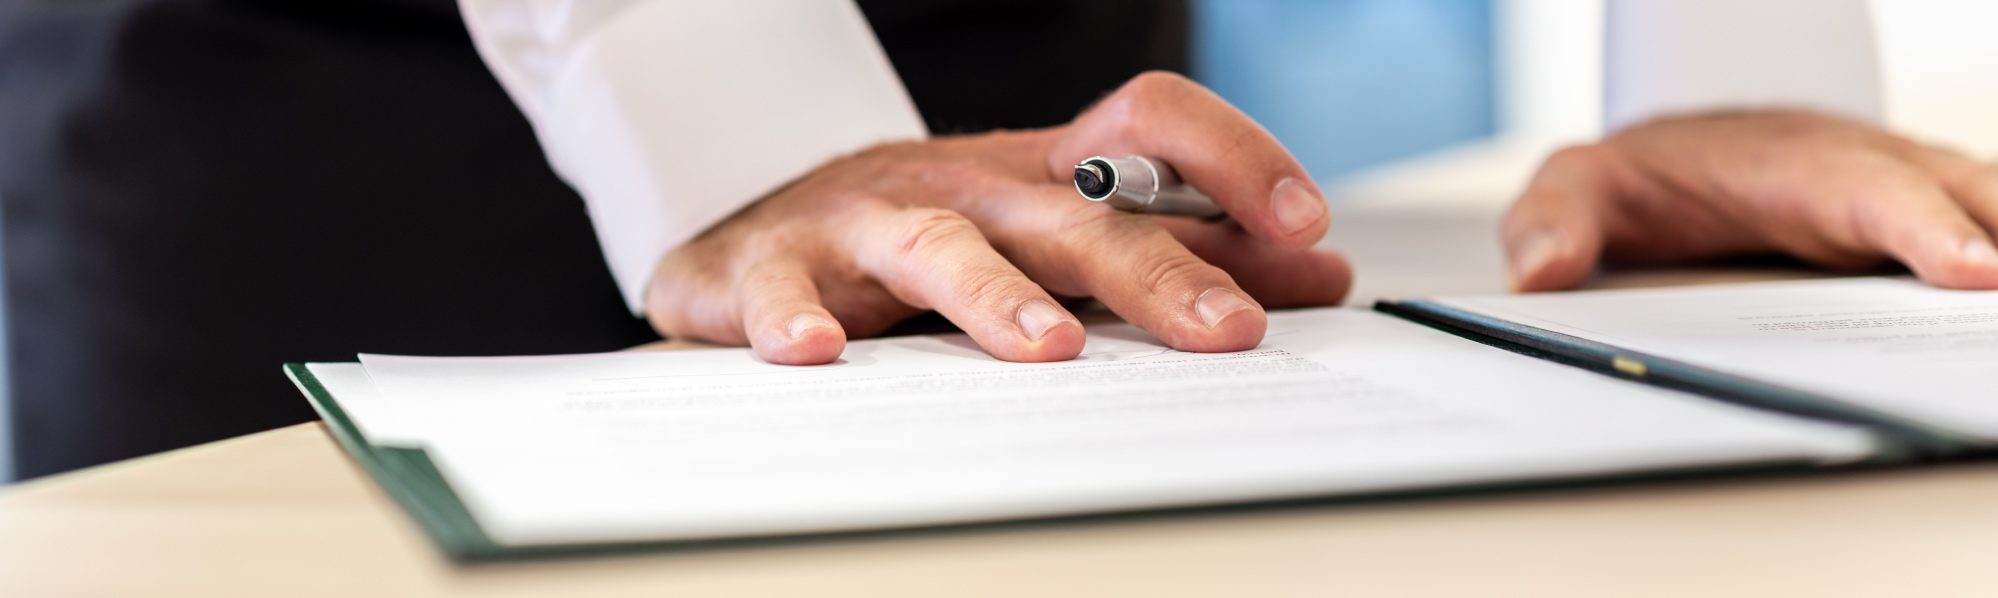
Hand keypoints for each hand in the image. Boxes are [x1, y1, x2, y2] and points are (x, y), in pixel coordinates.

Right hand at [646, 72, 1352, 363]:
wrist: (754, 222)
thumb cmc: (927, 235)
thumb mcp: (1056, 237)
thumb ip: (1185, 254)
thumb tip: (1321, 273)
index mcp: (1041, 172)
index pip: (1149, 126)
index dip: (1234, 159)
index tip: (1305, 225)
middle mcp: (967, 184)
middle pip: (1070, 211)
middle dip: (1156, 268)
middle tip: (1227, 328)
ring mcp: (867, 218)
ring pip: (939, 243)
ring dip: (994, 295)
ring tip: (1050, 347)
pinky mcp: (774, 262)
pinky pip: (783, 284)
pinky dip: (796, 314)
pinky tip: (820, 349)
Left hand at [1504, 109, 1997, 290]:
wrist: (1673, 153)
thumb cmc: (1637, 177)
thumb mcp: (1574, 188)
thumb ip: (1551, 222)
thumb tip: (1541, 273)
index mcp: (1789, 165)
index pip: (1867, 191)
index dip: (1924, 228)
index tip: (1976, 271)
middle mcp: (1864, 170)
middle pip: (1957, 195)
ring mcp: (1902, 194)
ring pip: (1986, 208)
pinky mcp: (1918, 226)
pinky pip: (1982, 236)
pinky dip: (1995, 258)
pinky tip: (1991, 334)